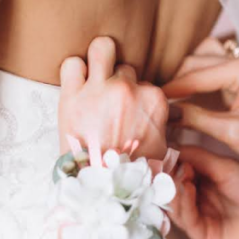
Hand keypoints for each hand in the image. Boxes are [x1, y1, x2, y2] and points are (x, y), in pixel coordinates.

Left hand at [59, 37, 168, 159]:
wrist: (103, 188)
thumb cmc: (132, 171)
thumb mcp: (161, 148)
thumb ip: (161, 125)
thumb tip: (166, 119)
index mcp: (153, 100)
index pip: (144, 83)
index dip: (133, 97)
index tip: (125, 111)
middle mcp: (128, 89)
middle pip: (125, 67)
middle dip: (117, 79)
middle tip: (107, 98)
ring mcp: (100, 89)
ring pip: (101, 50)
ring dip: (97, 64)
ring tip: (91, 83)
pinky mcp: (73, 95)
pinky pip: (72, 63)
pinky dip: (73, 71)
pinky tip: (75, 84)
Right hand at [163, 38, 238, 168]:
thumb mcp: (231, 133)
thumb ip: (196, 119)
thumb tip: (165, 113)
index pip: (196, 75)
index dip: (171, 91)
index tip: (151, 105)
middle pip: (195, 62)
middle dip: (176, 84)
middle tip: (157, 107)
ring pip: (199, 63)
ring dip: (183, 79)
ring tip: (170, 104)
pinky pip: (208, 73)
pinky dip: (193, 84)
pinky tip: (184, 103)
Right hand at [171, 146, 238, 238]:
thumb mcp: (225, 168)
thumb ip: (199, 159)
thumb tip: (173, 149)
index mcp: (203, 191)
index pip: (177, 181)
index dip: (169, 169)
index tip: (162, 155)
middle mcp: (200, 208)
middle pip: (173, 197)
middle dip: (167, 180)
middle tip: (163, 166)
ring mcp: (202, 225)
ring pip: (177, 210)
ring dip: (173, 191)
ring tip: (175, 175)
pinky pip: (189, 222)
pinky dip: (184, 204)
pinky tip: (186, 188)